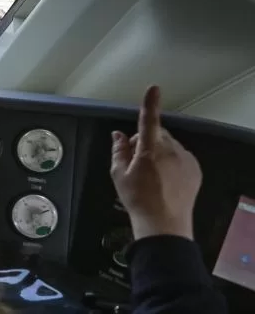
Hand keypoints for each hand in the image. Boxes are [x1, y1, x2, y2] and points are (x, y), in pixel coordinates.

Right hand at [110, 85, 201, 240]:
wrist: (163, 223)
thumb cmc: (138, 199)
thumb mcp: (119, 174)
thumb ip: (118, 150)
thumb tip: (118, 136)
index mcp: (150, 150)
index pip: (148, 121)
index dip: (150, 104)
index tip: (154, 89)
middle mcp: (172, 151)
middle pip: (157, 134)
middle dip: (145, 140)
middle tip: (135, 161)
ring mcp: (186, 160)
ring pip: (169, 145)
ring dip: (159, 151)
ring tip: (151, 173)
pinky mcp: (195, 169)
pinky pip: (181, 156)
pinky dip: (172, 161)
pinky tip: (164, 178)